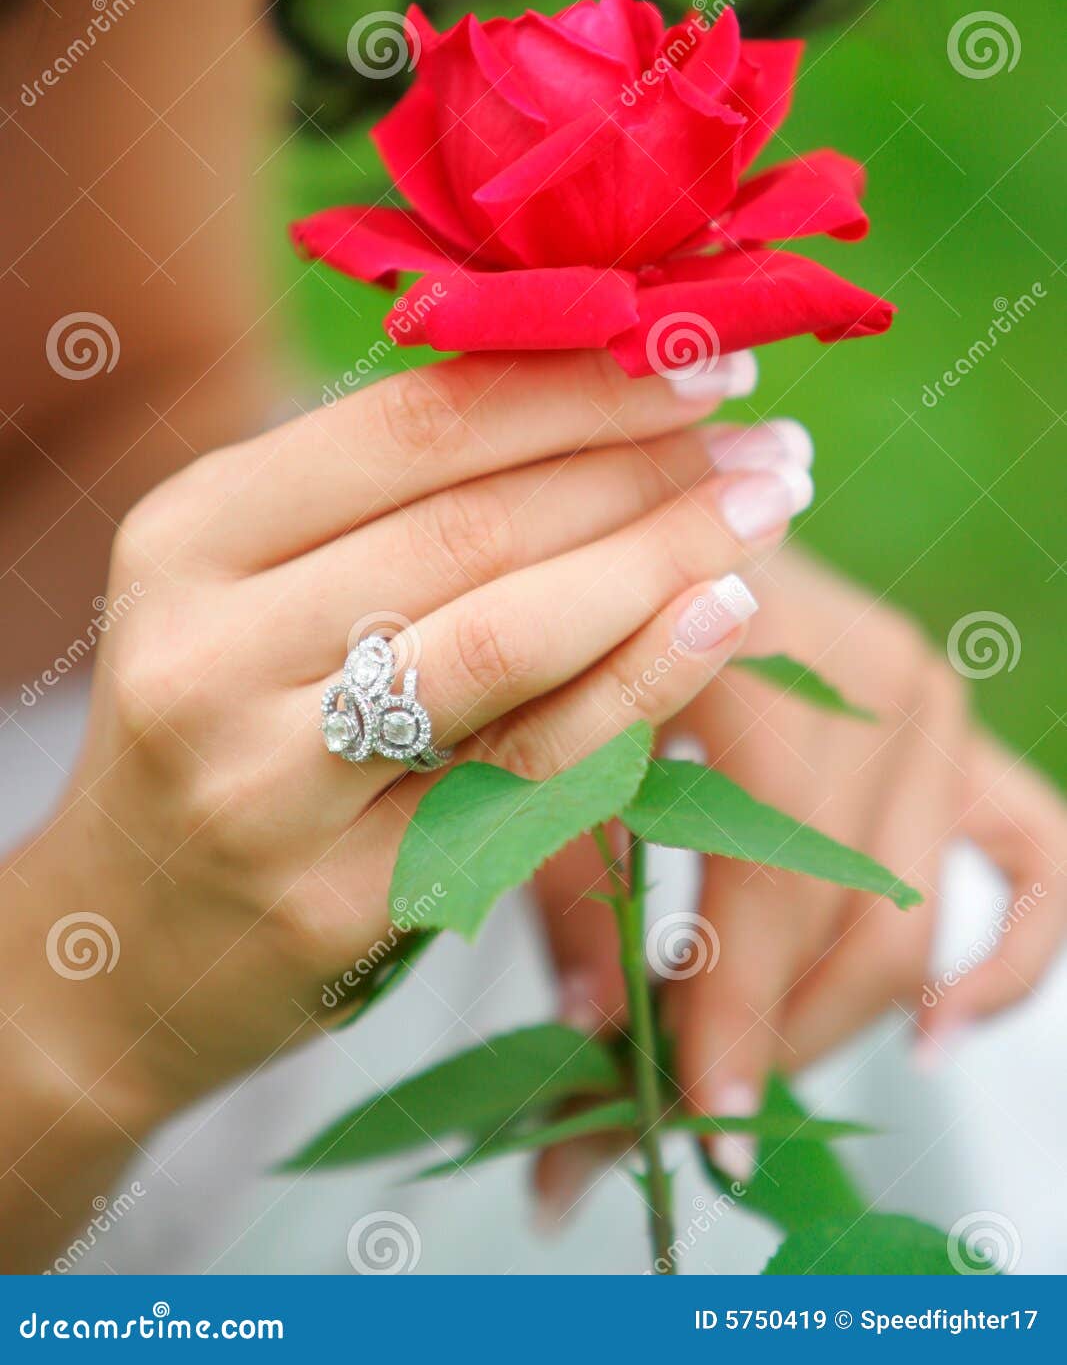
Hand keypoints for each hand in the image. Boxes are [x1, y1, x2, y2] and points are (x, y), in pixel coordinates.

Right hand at [3, 348, 806, 1264]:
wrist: (125, 939)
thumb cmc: (221, 724)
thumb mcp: (253, 582)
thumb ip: (387, 495)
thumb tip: (598, 383)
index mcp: (189, 536)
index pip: (418, 424)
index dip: (578, 383)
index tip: (697, 350)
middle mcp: (209, 651)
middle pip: (476, 525)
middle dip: (647, 468)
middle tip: (769, 440)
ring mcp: (269, 784)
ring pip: (506, 637)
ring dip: (663, 557)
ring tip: (768, 508)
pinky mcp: (341, 896)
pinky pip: (525, 769)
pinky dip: (640, 682)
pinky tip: (724, 616)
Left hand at [533, 543, 1066, 1208]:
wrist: (657, 531)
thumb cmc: (587, 623)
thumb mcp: (551, 738)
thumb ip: (569, 880)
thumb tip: (598, 1037)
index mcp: (767, 651)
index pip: (775, 877)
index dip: (736, 1013)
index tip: (693, 1125)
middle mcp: (874, 674)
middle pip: (855, 913)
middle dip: (767, 1041)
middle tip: (676, 1123)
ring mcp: (930, 699)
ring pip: (918, 914)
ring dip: (837, 1019)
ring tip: (757, 1081)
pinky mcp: (957, 727)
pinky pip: (1034, 860)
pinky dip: (1006, 958)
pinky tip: (942, 1032)